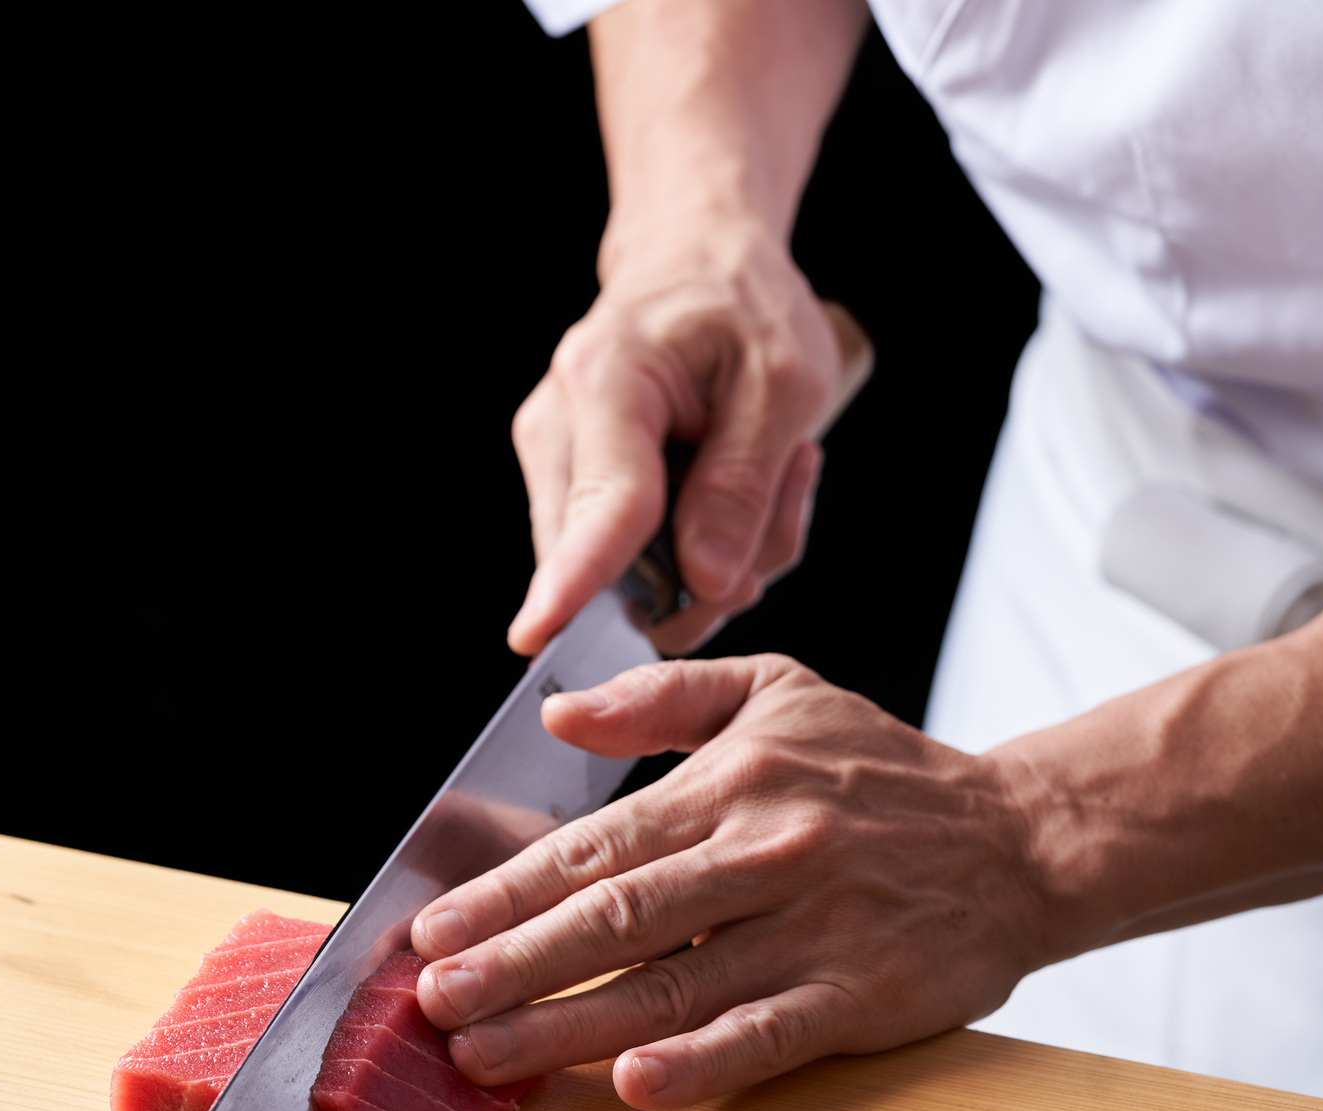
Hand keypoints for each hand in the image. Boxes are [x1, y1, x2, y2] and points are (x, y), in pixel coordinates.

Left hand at [408, 655, 1045, 1109]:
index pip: (596, 846)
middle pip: (616, 919)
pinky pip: (770, 1034)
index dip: (506, 892)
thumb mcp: (779, 691)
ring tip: (489, 1055)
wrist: (1023, 838)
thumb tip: (557, 712)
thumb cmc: (884, 770)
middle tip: (435, 1002)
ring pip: (673, 985)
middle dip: (512, 962)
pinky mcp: (864, 994)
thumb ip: (662, 695)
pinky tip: (634, 1083)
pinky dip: (702, 1062)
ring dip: (569, 1025)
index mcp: (734, 783)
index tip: (433, 930)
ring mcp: (815, 928)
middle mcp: (765, 853)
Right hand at [507, 236, 870, 656]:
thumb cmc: (740, 306)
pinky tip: (724, 489)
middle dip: (704, 571)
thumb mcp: (784, 383)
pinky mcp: (567, 486)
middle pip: (607, 561)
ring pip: (619, 574)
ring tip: (762, 473)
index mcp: (610, 380)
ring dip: (708, 557)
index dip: (573, 579)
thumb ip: (743, 486)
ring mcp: (555, 459)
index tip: (538, 635)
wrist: (696, 263)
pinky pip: (626, 561)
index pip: (600, 501)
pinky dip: (690, 548)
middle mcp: (560, 424)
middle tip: (781, 492)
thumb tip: (706, 581)